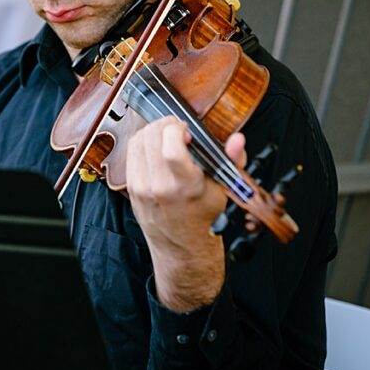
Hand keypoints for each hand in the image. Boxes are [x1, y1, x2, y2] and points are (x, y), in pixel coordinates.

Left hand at [125, 116, 246, 311]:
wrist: (180, 244)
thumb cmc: (203, 215)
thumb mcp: (223, 189)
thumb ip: (232, 160)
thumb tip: (238, 139)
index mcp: (185, 187)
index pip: (171, 150)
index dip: (176, 130)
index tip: (186, 130)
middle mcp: (159, 187)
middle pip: (152, 137)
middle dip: (166, 125)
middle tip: (178, 129)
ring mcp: (141, 187)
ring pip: (139, 140)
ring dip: (154, 130)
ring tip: (168, 136)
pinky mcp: (131, 186)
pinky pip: (132, 151)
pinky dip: (143, 141)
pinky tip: (156, 146)